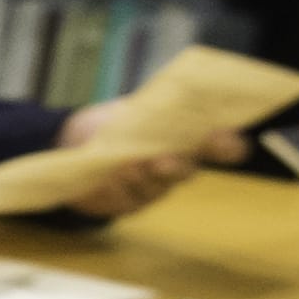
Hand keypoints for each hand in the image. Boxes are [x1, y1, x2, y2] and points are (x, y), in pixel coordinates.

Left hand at [35, 101, 256, 220]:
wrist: (73, 145)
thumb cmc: (112, 123)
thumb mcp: (133, 108)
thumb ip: (153, 107)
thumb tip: (172, 94)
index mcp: (185, 140)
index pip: (218, 147)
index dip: (225, 145)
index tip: (224, 138)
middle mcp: (176, 167)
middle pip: (187, 171)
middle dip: (177, 164)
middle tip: (164, 159)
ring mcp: (154, 188)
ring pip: (156, 187)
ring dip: (142, 177)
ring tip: (129, 165)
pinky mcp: (129, 204)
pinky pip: (127, 200)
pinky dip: (118, 188)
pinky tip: (111, 179)